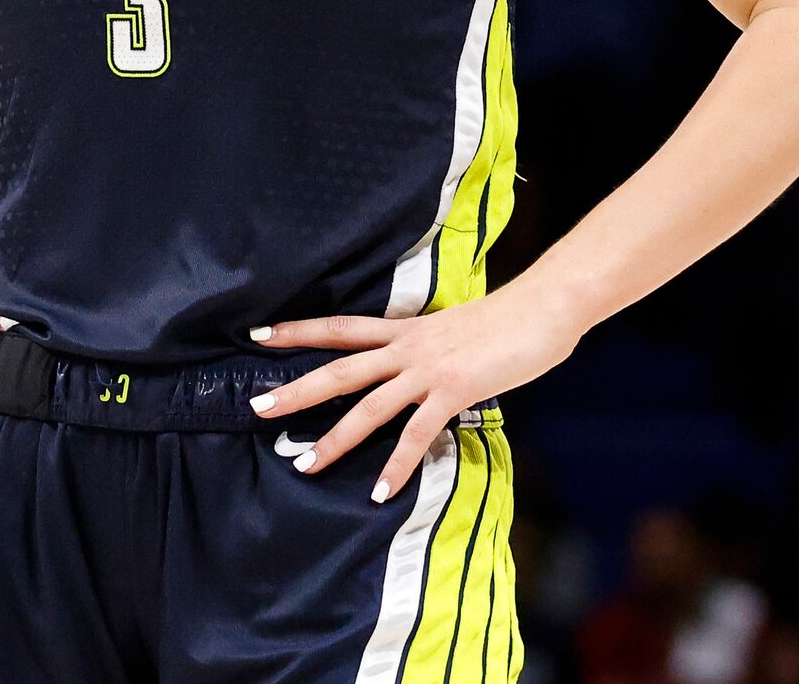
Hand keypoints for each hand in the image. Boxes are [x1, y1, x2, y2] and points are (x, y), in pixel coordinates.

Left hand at [248, 283, 583, 498]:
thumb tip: (415, 365)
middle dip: (297, 390)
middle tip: (257, 407)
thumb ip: (427, 348)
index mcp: (404, 329)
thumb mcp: (452, 329)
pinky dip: (397, 464)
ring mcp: (427, 371)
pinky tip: (379, 490)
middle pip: (339, 369)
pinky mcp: (453, 392)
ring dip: (334, 439)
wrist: (541, 308)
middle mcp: (406, 348)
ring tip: (304, 464)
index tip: (258, 333)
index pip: (339, 328)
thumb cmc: (505, 320)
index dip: (298, 329)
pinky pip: (417, 434)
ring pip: (368, 407)